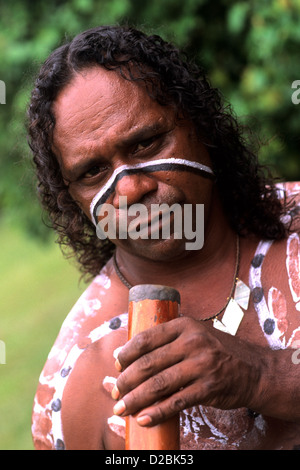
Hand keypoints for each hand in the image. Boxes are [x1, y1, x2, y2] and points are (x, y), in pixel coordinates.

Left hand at [111, 317, 259, 425]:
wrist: (254, 369)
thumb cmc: (217, 351)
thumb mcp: (195, 335)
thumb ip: (167, 342)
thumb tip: (126, 355)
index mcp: (184, 325)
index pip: (146, 338)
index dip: (127, 353)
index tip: (116, 365)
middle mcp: (192, 342)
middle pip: (149, 363)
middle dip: (126, 380)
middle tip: (115, 391)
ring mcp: (202, 364)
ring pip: (159, 384)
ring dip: (136, 398)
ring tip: (121, 407)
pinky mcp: (209, 387)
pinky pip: (176, 402)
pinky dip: (157, 412)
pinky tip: (143, 418)